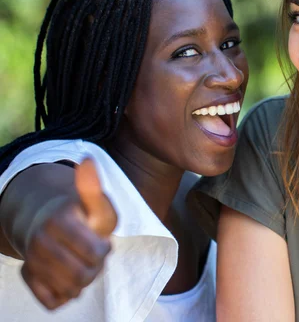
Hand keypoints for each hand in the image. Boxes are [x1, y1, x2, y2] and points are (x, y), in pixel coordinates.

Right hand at [21, 158, 117, 309]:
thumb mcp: (97, 203)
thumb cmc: (82, 215)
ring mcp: (31, 262)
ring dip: (82, 282)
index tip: (100, 240)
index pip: (95, 253)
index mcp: (58, 221)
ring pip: (70, 291)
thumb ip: (94, 188)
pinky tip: (66, 276)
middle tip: (92, 256)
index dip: (104, 250)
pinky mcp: (29, 279)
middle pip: (83, 276)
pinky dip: (65, 293)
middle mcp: (39, 242)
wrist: (48, 221)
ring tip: (81, 264)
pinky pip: (54, 302)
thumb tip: (88, 160)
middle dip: (95, 268)